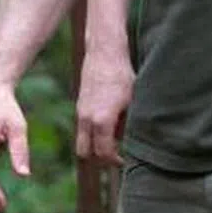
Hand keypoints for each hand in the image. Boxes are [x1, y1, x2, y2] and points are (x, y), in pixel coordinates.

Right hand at [75, 46, 133, 164]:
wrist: (104, 52)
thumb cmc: (122, 75)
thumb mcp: (132, 101)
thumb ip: (128, 124)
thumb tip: (130, 141)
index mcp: (102, 120)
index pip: (104, 152)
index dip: (114, 160)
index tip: (124, 160)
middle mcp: (87, 118)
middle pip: (85, 152)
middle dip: (98, 158)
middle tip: (114, 155)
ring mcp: (80, 111)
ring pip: (81, 139)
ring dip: (93, 144)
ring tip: (111, 139)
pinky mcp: (79, 103)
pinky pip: (81, 126)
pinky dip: (90, 131)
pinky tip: (107, 122)